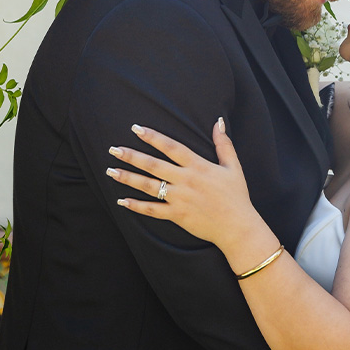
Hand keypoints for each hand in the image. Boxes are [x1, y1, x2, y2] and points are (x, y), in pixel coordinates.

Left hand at [107, 120, 259, 248]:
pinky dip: (137, 206)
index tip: (136, 129)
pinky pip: (153, 210)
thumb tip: (218, 121)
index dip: (153, 137)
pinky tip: (122, 201)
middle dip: (132, 156)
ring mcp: (180, 199)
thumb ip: (224, 144)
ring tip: (111, 171)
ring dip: (128, 178)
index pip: (171, 147)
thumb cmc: (237, 196)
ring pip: (149, 186)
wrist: (238, 227)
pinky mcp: (177, 215)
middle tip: (113, 149)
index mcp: (198, 166)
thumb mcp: (233, 167)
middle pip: (153, 165)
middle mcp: (186, 180)